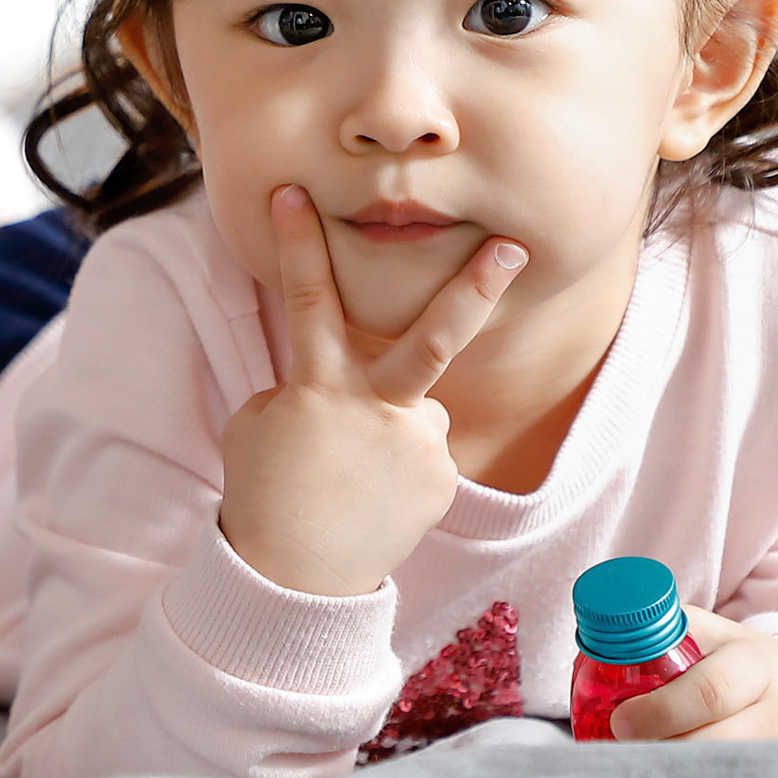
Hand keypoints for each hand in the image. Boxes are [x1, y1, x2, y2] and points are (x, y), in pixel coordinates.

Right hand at [217, 185, 526, 596]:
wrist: (292, 584)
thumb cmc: (267, 497)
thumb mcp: (261, 429)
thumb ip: (311, 390)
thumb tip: (354, 389)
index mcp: (319, 389)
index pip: (309, 301)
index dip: (300, 245)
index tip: (295, 193)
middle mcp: (377, 409)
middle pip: (434, 336)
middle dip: (477, 287)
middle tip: (515, 247)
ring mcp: (417, 444)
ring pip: (416, 409)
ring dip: (389, 433)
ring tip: (353, 482)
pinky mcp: (441, 478)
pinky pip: (424, 452)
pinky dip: (400, 469)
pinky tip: (373, 500)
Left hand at [607, 607, 777, 741]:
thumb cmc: (755, 668)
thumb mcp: (724, 636)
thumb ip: (671, 633)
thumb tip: (595, 650)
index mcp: (756, 667)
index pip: (710, 692)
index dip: (660, 710)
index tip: (620, 722)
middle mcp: (774, 718)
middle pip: (706, 748)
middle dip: (654, 754)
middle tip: (617, 753)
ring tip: (633, 774)